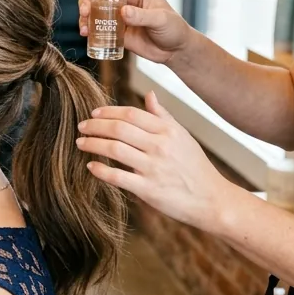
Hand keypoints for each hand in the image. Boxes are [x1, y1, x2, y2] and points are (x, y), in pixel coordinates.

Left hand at [76, 91, 231, 230]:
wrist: (212, 200)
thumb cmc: (196, 167)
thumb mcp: (183, 136)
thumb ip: (163, 116)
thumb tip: (149, 94)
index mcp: (168, 131)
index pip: (131, 114)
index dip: (108, 111)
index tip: (94, 113)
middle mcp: (160, 146)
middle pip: (119, 128)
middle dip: (95, 126)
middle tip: (81, 126)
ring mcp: (154, 168)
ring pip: (115, 149)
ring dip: (93, 144)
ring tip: (81, 143)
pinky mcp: (149, 190)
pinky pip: (118, 177)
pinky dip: (101, 170)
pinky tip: (91, 166)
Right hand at [79, 0, 190, 65]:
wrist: (175, 50)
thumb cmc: (174, 29)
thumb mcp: (161, 20)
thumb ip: (143, 16)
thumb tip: (124, 12)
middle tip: (85, 12)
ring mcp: (118, 13)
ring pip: (94, 8)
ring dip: (85, 15)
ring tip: (84, 27)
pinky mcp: (115, 29)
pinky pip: (98, 25)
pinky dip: (89, 28)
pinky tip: (87, 34)